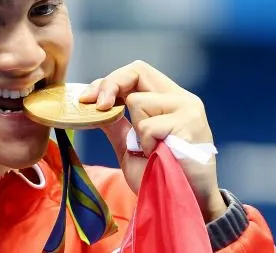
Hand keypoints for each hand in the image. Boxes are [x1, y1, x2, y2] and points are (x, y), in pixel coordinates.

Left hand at [79, 60, 227, 221]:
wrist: (183, 204)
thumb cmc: (160, 178)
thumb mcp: (130, 147)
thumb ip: (116, 124)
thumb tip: (92, 106)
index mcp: (169, 101)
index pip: (137, 73)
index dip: (110, 81)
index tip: (87, 99)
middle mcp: (182, 99)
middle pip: (137, 71)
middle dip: (110, 86)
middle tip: (96, 106)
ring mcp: (187, 109)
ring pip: (137, 101)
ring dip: (135, 130)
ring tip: (151, 149)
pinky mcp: (189, 123)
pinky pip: (147, 126)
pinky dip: (145, 144)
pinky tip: (159, 155)